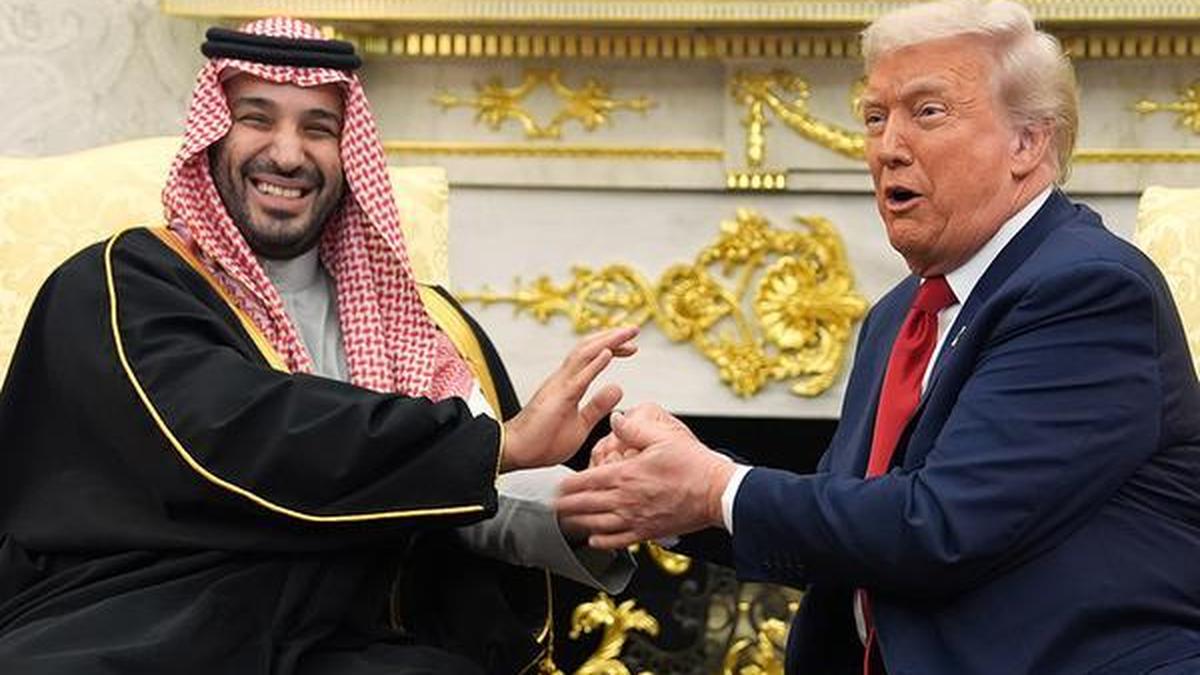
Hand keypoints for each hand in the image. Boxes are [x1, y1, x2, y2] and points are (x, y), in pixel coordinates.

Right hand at [501, 326, 637, 471]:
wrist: (514, 452)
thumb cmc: (542, 441)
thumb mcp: (580, 425)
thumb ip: (597, 407)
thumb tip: (617, 389)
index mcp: (567, 384)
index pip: (591, 357)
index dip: (612, 347)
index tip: (631, 346)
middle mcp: (562, 379)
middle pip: (589, 348)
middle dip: (612, 336)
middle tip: (634, 329)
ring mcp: (558, 386)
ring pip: (584, 354)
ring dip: (608, 342)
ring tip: (626, 333)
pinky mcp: (558, 399)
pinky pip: (579, 378)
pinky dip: (595, 364)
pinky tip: (609, 353)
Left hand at [556, 408, 734, 548]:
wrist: (716, 493)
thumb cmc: (693, 466)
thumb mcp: (663, 437)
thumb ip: (634, 428)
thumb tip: (615, 420)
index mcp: (627, 476)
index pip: (588, 481)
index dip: (569, 485)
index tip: (557, 486)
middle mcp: (626, 500)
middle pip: (587, 505)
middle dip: (567, 506)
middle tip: (552, 507)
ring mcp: (636, 519)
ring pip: (598, 525)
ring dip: (579, 524)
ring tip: (567, 523)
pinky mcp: (648, 532)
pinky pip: (618, 540)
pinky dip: (602, 541)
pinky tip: (594, 540)